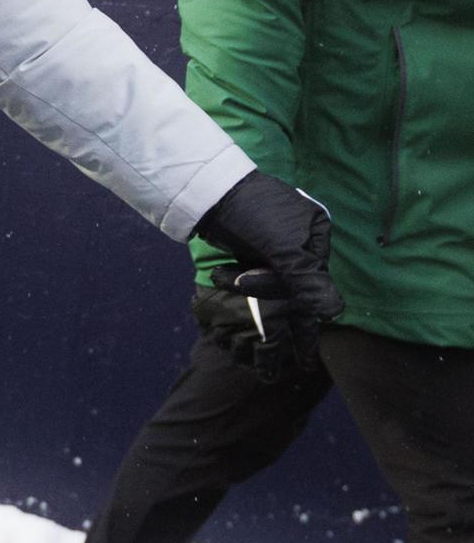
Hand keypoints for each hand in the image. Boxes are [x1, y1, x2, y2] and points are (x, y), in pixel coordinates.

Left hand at [193, 169, 343, 366]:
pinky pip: (257, 271)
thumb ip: (306, 280)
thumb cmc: (249, 214)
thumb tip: (335, 312)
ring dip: (253, 288)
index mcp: (316, 232)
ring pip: (275, 280)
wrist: (207, 190)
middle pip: (295, 281)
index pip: (314, 279)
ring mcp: (278, 240)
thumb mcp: (280, 247)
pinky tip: (227, 279)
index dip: (302, 307)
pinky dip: (244, 280)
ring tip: (225, 278)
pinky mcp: (255, 243)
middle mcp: (303, 236)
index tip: (305, 352)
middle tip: (258, 312)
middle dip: (271, 295)